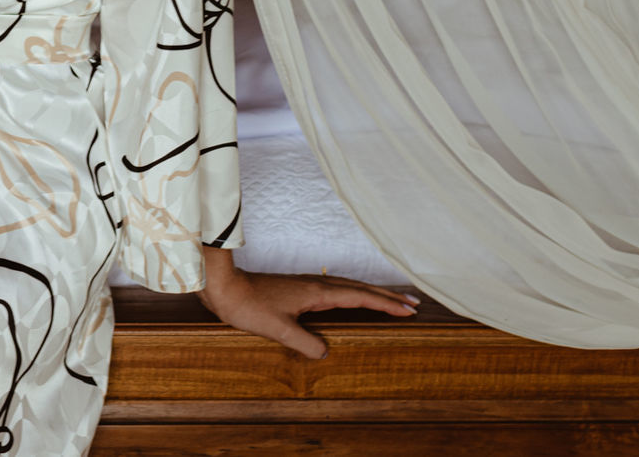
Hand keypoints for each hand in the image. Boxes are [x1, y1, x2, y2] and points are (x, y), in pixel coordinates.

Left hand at [198, 246, 419, 358]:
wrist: (225, 288)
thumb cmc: (248, 306)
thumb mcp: (278, 330)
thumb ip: (305, 343)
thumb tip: (326, 353)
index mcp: (317, 293)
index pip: (359, 297)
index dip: (385, 303)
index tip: (408, 309)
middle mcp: (316, 285)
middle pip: (360, 288)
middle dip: (387, 296)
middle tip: (413, 303)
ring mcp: (308, 285)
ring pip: (349, 286)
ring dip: (372, 293)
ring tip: (392, 300)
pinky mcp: (300, 288)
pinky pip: (337, 289)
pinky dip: (354, 293)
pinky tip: (353, 299)